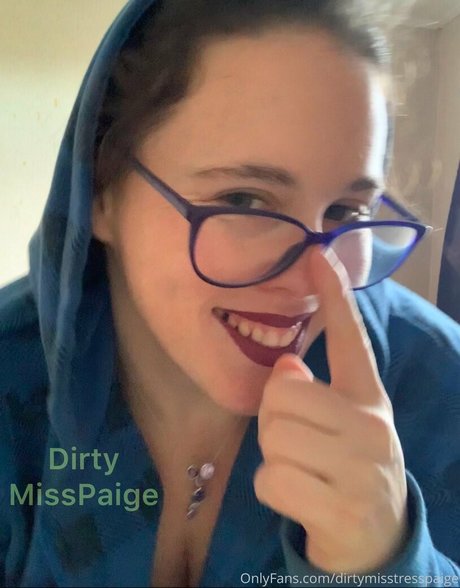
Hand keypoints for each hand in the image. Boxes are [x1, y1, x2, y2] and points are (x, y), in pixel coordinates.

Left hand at [254, 247, 408, 573]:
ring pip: (274, 438)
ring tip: (301, 469)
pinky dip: (273, 491)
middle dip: (273, 419)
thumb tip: (285, 368)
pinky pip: (271, 481)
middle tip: (294, 439)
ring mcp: (361, 470)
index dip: (334, 295)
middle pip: (282, 395)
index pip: (349, 338)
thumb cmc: (346, 466)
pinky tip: (300, 498)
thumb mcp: (340, 423)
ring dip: (273, 456)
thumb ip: (313, 389)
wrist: (376, 537)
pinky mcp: (343, 510)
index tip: (319, 253)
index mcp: (369, 398)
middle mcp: (372, 426)